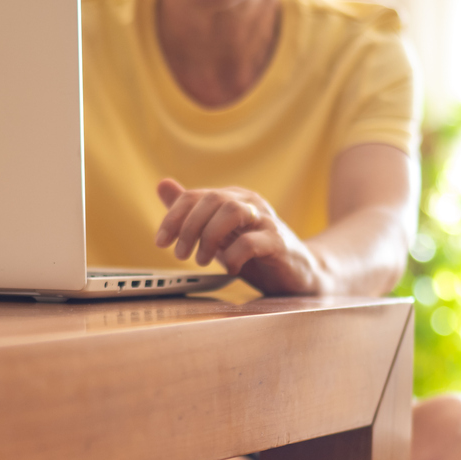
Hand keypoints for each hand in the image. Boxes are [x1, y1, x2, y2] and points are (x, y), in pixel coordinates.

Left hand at [154, 179, 322, 295]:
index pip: (196, 196)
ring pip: (232, 211)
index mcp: (234, 198)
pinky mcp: (279, 243)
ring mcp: (266, 221)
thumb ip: (193, 213)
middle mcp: (250, 203)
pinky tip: (230, 269)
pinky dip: (234, 256)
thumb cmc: (256, 254)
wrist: (300, 274)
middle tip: (180, 255)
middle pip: (212, 199)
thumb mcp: (219, 234)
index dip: (173, 217)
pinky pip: (251, 242)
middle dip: (188, 228)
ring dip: (209, 237)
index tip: (160, 242)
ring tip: (202, 260)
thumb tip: (162, 184)